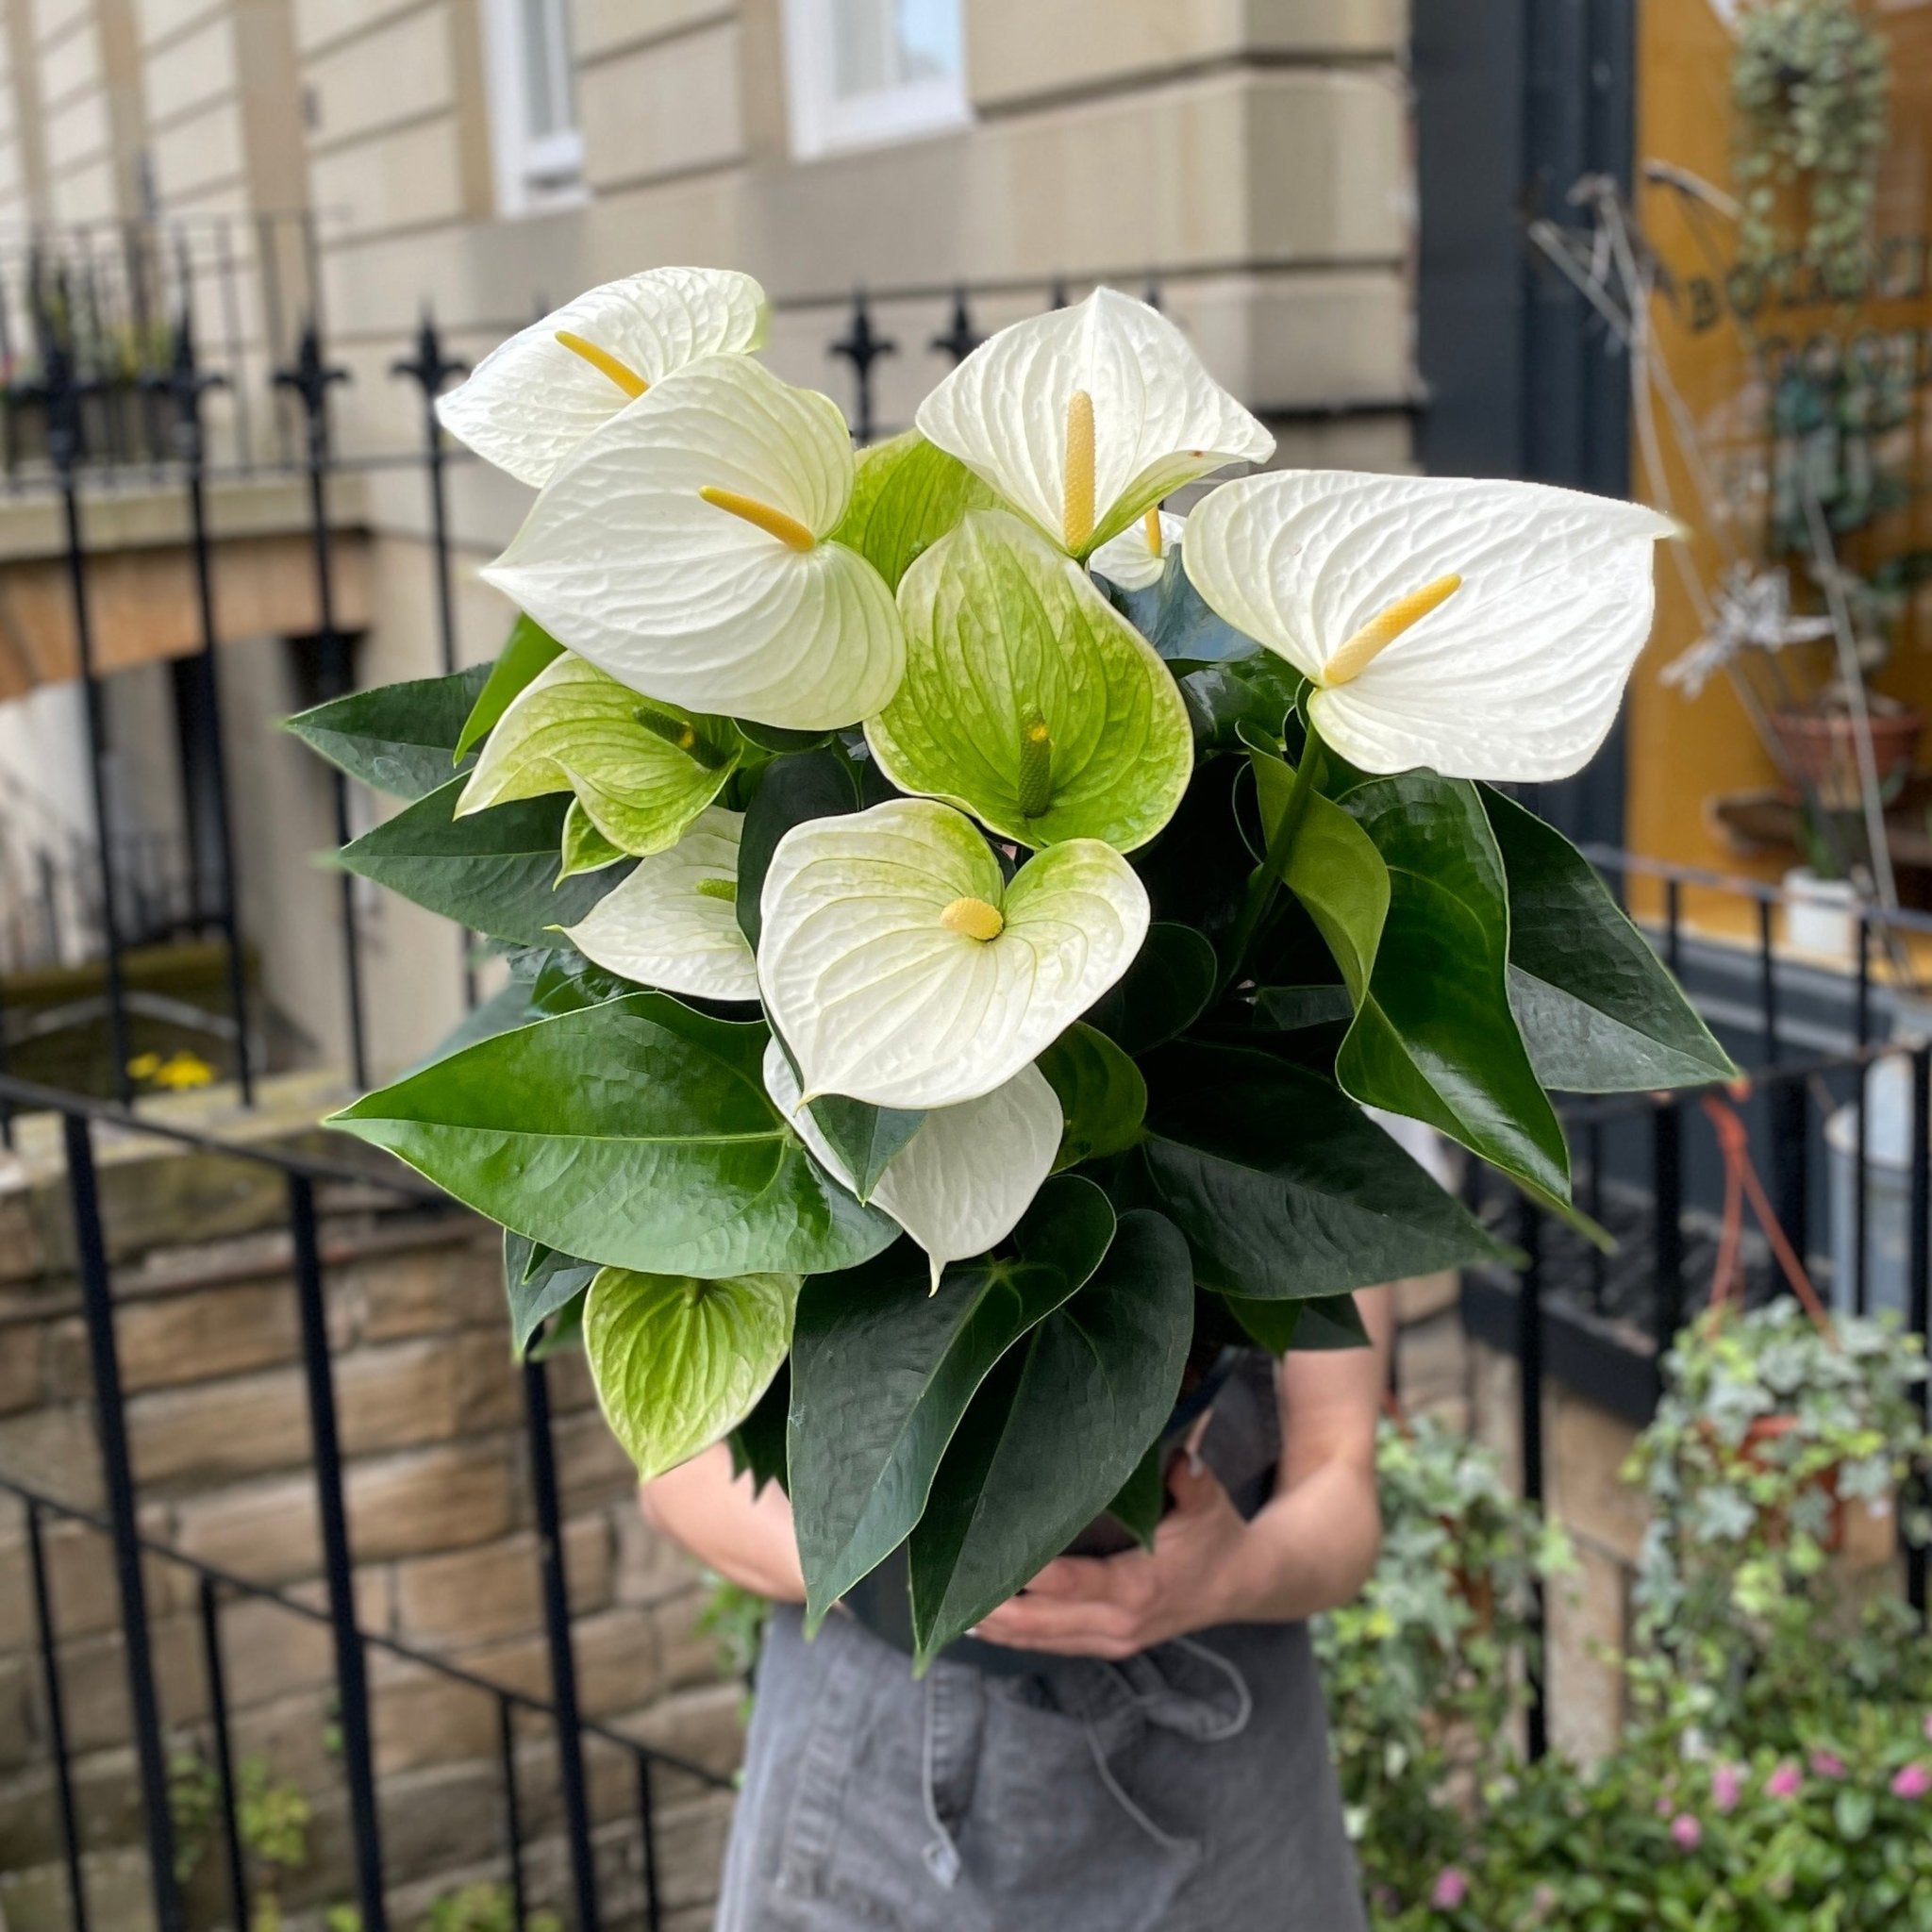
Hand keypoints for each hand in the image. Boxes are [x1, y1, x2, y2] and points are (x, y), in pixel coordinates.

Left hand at [969, 1455, 1254, 1659]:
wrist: (1243, 1583)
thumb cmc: (1217, 1533)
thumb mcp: (1209, 1500)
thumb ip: (1191, 1479)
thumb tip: (1179, 1454)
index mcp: (1137, 1586)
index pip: (1070, 1582)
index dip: (1027, 1573)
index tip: (985, 1555)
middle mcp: (1119, 1622)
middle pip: (1040, 1620)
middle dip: (992, 1605)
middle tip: (944, 1585)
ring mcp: (1111, 1640)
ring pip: (1039, 1639)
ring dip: (995, 1625)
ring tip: (947, 1605)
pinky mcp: (1106, 1645)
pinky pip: (1051, 1644)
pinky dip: (1015, 1634)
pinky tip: (981, 1623)